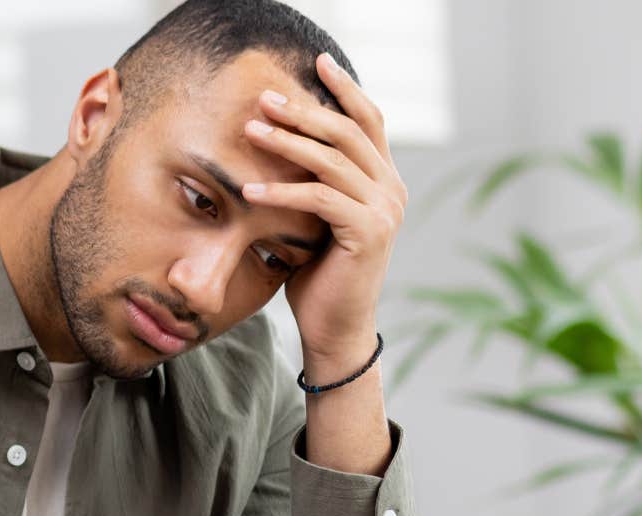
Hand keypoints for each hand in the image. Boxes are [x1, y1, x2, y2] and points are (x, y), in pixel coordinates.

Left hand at [241, 51, 407, 370]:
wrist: (335, 327)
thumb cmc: (319, 274)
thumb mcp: (318, 219)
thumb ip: (317, 182)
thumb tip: (282, 141)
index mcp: (385, 180)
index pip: (369, 121)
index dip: (345, 89)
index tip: (318, 62)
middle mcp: (392, 190)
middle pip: (347, 133)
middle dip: (304, 111)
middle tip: (264, 98)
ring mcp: (384, 211)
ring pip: (331, 161)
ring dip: (287, 142)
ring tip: (250, 130)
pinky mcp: (368, 233)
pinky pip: (319, 199)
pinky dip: (282, 190)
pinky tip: (249, 188)